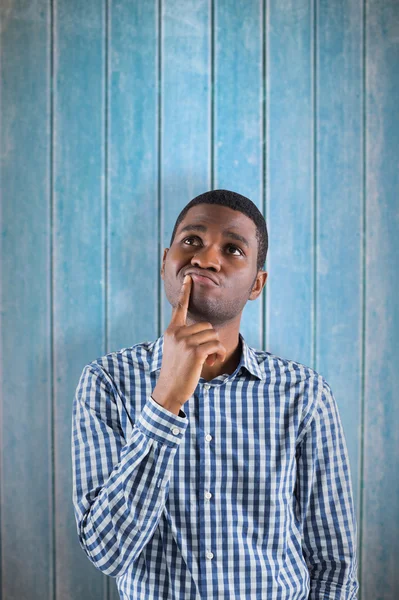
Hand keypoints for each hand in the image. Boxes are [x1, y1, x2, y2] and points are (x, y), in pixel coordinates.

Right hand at [152, 274, 226, 407]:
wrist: (169, 390)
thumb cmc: (175, 371)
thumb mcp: (175, 350)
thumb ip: (184, 337)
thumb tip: (206, 332)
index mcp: (172, 331)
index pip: (180, 308)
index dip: (185, 292)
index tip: (188, 278)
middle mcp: (177, 333)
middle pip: (207, 326)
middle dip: (210, 341)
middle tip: (204, 357)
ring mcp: (186, 341)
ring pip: (214, 336)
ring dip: (215, 350)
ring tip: (206, 361)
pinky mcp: (195, 351)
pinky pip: (216, 345)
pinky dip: (218, 354)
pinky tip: (210, 363)